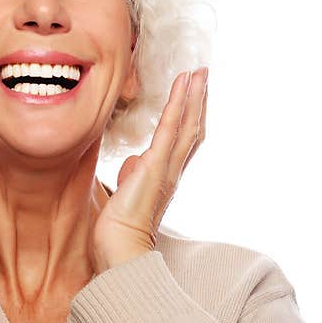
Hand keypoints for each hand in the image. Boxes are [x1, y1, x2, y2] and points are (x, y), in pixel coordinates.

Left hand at [90, 67, 207, 273]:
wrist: (119, 249)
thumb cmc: (117, 229)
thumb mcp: (124, 194)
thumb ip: (132, 176)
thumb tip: (133, 163)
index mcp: (164, 178)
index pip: (181, 142)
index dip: (188, 117)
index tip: (191, 95)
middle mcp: (172, 171)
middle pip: (191, 129)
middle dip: (198, 101)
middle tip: (203, 75)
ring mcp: (167, 168)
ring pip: (187, 125)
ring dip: (194, 96)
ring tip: (199, 72)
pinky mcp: (157, 165)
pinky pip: (171, 129)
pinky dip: (179, 104)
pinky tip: (184, 83)